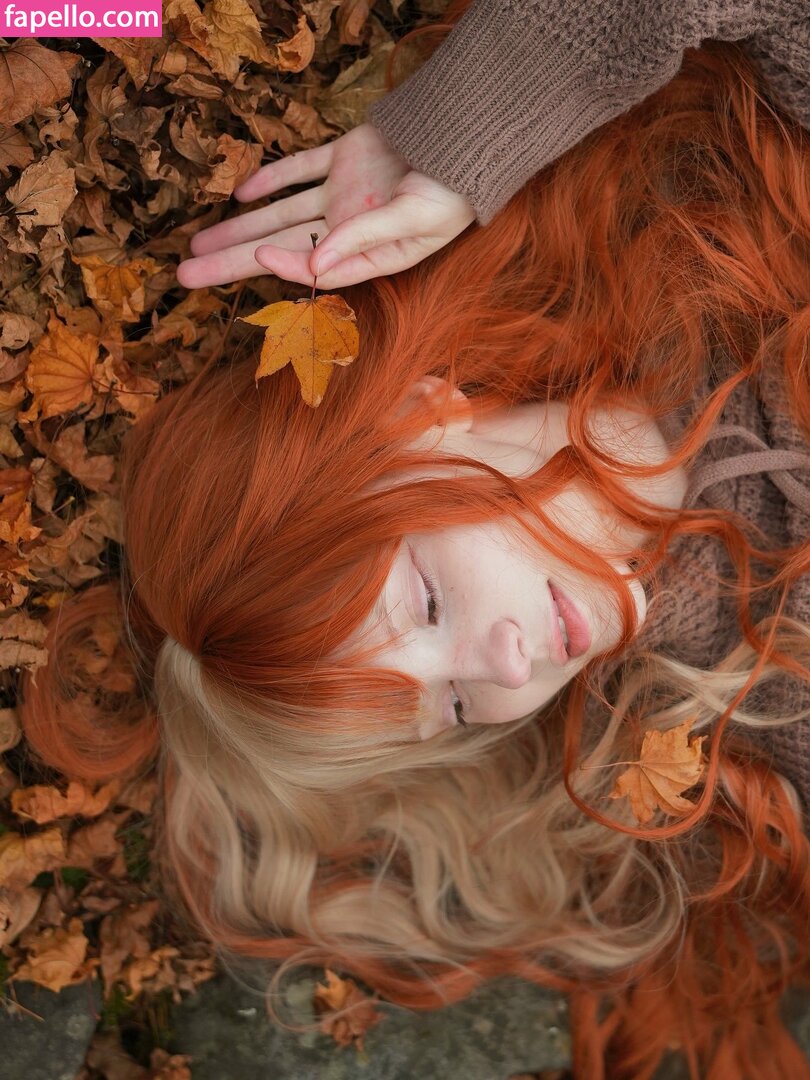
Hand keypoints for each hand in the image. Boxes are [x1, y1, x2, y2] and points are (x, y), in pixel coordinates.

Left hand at [175, 122, 476, 290]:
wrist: (469, 138)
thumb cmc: (452, 191)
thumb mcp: (414, 221)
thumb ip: (363, 239)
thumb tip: (315, 265)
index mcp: (368, 254)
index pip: (315, 268)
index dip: (285, 265)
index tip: (256, 258)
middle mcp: (347, 230)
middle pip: (280, 248)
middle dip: (232, 261)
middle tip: (186, 278)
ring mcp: (342, 195)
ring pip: (279, 215)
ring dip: (238, 227)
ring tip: (196, 247)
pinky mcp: (343, 159)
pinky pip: (299, 171)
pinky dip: (271, 179)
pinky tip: (239, 194)